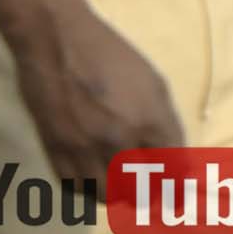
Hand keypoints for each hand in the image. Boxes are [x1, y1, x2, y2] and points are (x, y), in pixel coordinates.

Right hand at [0, 0, 186, 200]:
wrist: (54, 39)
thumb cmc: (110, 55)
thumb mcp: (153, 84)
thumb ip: (166, 125)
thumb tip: (175, 159)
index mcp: (150, 120)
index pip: (173, 172)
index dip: (178, 187)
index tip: (177, 193)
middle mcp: (119, 139)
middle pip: (142, 191)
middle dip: (150, 194)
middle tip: (149, 190)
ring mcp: (83, 146)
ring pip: (107, 195)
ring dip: (118, 194)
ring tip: (119, 184)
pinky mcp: (54, 147)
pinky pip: (75, 186)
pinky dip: (86, 187)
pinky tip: (90, 175)